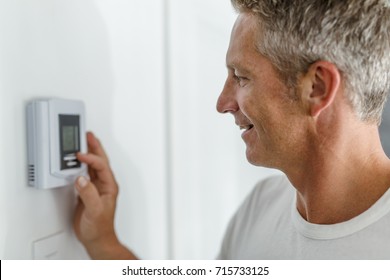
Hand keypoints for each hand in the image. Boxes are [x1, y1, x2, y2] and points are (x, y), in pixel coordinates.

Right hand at [73, 132, 134, 258]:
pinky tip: (76, 161)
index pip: (101, 166)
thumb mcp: (95, 210)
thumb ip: (88, 193)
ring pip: (93, 165)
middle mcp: (104, 184)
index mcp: (109, 186)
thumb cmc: (100, 227)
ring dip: (89, 153)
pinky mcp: (88, 192)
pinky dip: (80, 165)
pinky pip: (85, 174)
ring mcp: (96, 187)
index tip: (80, 154)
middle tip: (88, 135)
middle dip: (94, 147)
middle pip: (100, 161)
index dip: (91, 158)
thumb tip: (81, 179)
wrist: (97, 238)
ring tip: (83, 142)